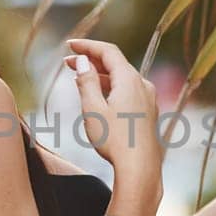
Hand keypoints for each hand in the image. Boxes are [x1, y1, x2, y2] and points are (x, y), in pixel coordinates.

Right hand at [65, 37, 164, 201]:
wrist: (140, 169)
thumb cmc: (114, 141)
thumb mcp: (93, 109)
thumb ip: (87, 82)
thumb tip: (84, 62)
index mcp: (129, 80)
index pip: (108, 51)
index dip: (87, 46)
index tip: (69, 45)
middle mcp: (142, 85)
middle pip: (115, 64)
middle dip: (91, 60)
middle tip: (68, 63)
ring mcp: (148, 98)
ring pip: (121, 78)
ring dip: (100, 75)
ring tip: (79, 79)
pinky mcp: (148, 112)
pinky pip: (128, 91)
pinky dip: (111, 88)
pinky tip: (99, 97)